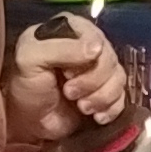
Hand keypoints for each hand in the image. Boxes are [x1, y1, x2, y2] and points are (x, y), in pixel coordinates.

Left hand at [3, 18, 130, 145]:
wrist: (30, 122)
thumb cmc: (27, 86)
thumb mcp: (30, 59)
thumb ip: (60, 48)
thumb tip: (97, 49)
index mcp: (70, 29)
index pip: (94, 35)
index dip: (87, 56)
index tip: (68, 73)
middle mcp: (88, 46)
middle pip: (109, 58)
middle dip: (91, 81)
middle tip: (70, 93)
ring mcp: (100, 70)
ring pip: (118, 77)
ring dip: (100, 97)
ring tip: (81, 107)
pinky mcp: (107, 92)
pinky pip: (123, 96)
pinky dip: (110, 109)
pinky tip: (95, 116)